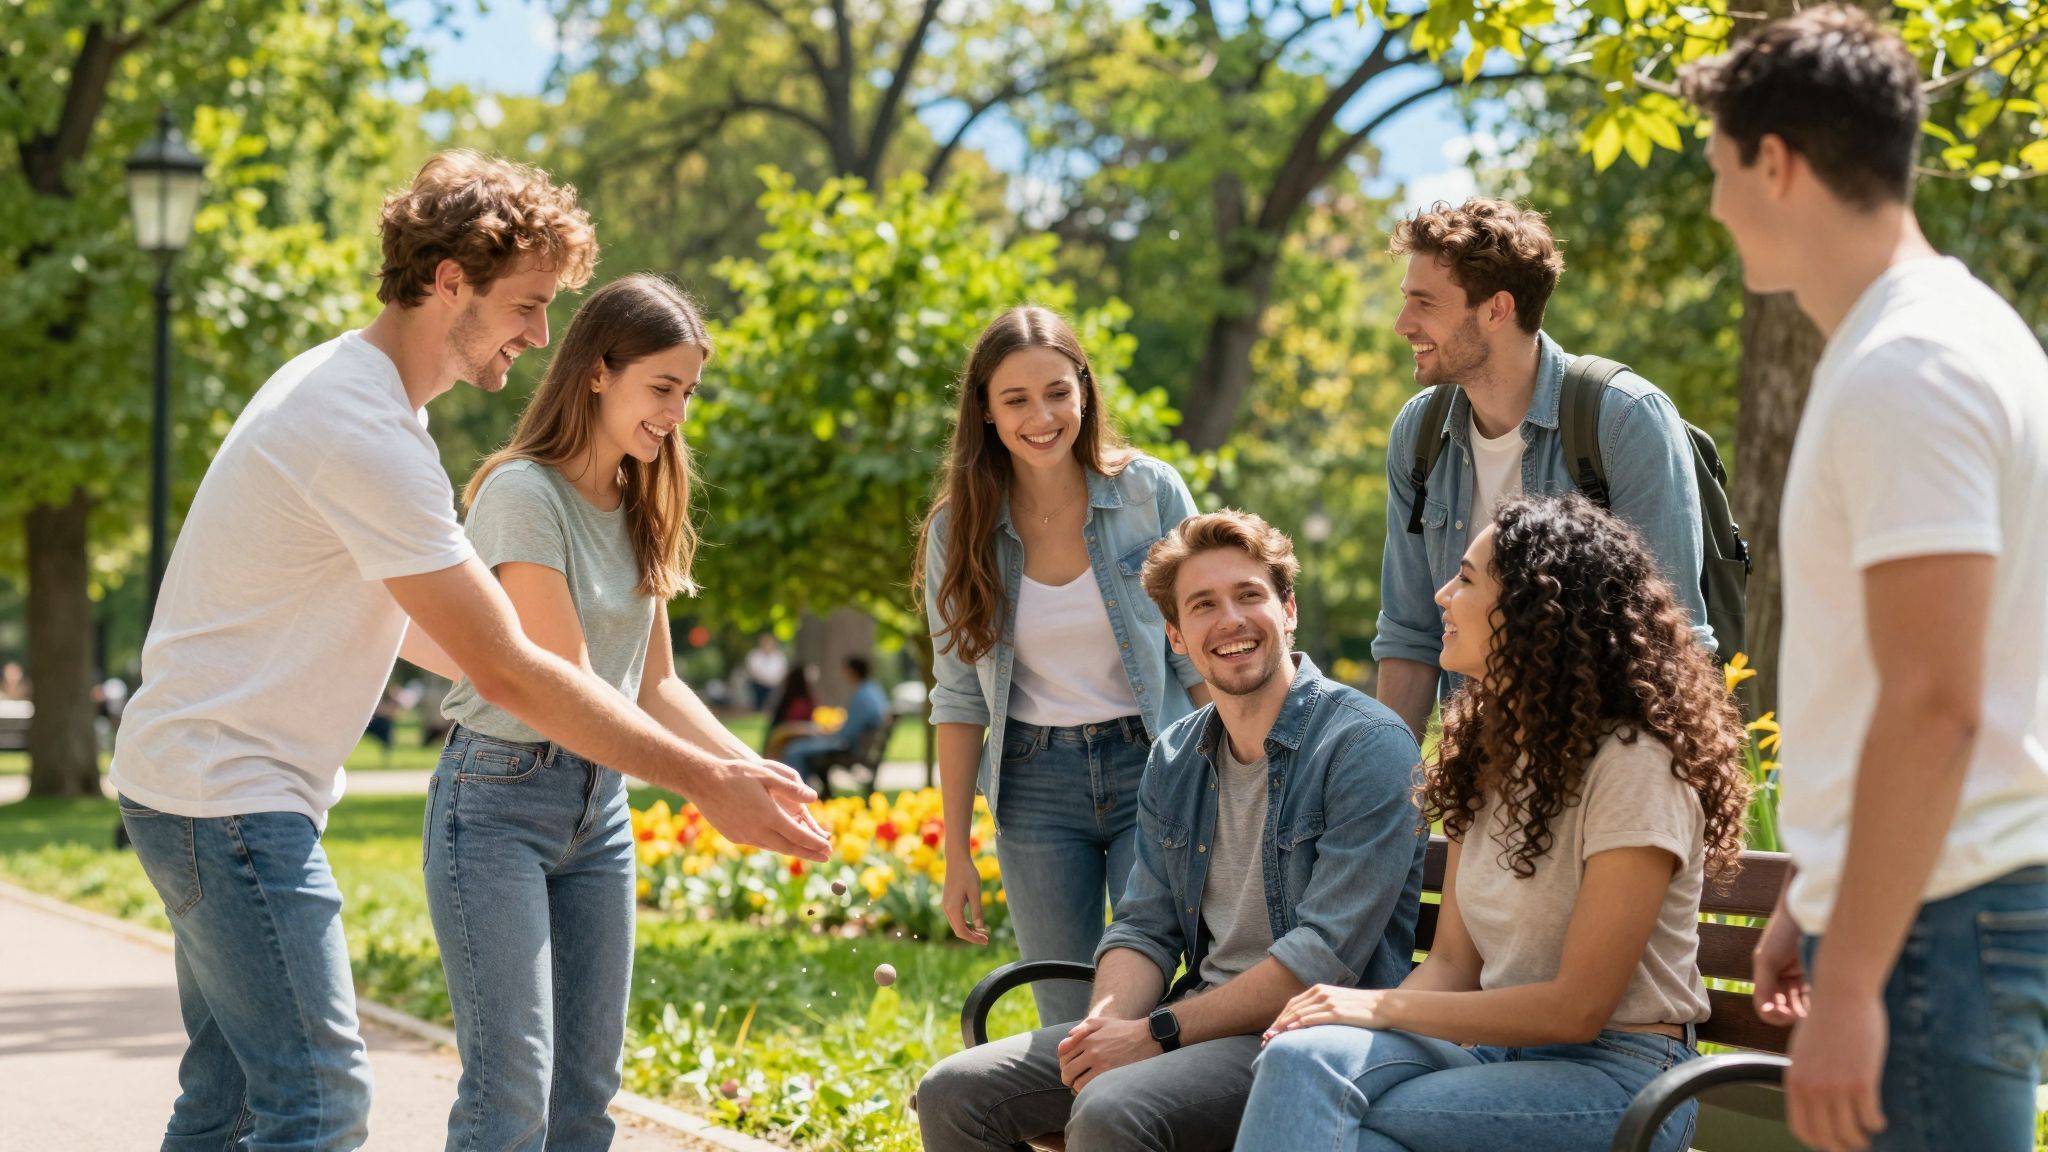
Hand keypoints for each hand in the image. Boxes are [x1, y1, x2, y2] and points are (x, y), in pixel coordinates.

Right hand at [687, 755, 830, 860]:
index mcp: (769, 816)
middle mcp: (757, 831)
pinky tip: (780, 843)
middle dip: (809, 853)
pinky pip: (760, 843)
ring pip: (774, 847)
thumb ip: (792, 788)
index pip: (798, 835)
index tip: (829, 849)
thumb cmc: (736, 774)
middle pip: (789, 847)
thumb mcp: (767, 774)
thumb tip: (814, 798)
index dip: (815, 843)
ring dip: (792, 850)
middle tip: (826, 858)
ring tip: (807, 852)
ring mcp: (744, 836)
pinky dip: (774, 845)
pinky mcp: (735, 837)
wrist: (702, 782)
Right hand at [941, 851, 987, 944]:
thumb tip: (980, 927)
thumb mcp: (975, 893)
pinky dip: (965, 924)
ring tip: (984, 932)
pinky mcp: (948, 903)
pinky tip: (976, 923)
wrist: (957, 860)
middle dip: (972, 937)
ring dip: (969, 931)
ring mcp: (946, 906)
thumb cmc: (968, 874)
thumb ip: (977, 911)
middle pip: (958, 931)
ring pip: (957, 925)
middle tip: (987, 938)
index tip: (986, 941)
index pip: (962, 931)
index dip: (974, 939)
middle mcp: (946, 909)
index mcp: (953, 908)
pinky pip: (956, 919)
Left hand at [1056, 1017, 1159, 1092]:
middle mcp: (1092, 1050)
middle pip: (1067, 1070)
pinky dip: (1086, 1091)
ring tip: (1083, 1085)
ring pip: (1076, 1082)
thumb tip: (1067, 1037)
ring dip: (1076, 1085)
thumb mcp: (1102, 1022)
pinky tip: (1092, 1089)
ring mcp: (1101, 1064)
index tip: (1071, 1066)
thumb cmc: (1124, 1030)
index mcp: (1087, 1038)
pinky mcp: (1111, 1075)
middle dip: (1067, 1076)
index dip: (1064, 1062)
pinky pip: (1090, 1089)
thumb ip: (1082, 1027)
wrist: (1148, 1038)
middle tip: (1073, 1079)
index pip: (1063, 1054)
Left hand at [1264, 984, 1389, 1042]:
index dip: (1279, 1018)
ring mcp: (1329, 1002)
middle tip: (1266, 1038)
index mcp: (1320, 990)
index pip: (1293, 1004)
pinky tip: (1291, 1031)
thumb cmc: (1360, 1009)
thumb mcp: (1337, 1003)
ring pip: (1300, 1013)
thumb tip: (1306, 1022)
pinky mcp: (1338, 1012)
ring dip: (1284, 1026)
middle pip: (1292, 1009)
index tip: (1270, 1031)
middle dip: (1277, 1024)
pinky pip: (1315, 1018)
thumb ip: (1321, 1009)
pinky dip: (1300, 1024)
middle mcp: (1322, 993)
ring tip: (1273, 1038)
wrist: (1383, 1006)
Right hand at [1751, 911, 1809, 1026]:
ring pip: (1800, 1005)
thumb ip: (1763, 985)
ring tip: (1814, 1013)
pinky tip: (1823, 1004)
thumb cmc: (1782, 933)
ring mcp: (1799, 977)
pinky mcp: (1816, 974)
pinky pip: (1814, 996)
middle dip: (1791, 1015)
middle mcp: (1781, 978)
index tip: (1788, 1015)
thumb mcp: (1767, 960)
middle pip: (1783, 1008)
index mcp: (1766, 976)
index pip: (1766, 1006)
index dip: (1774, 1015)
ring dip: (1805, 1012)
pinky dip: (1817, 1003)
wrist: (1807, 911)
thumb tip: (1765, 1011)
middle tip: (1803, 1016)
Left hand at [1784, 987, 1887, 1151]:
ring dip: (1861, 1139)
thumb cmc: (1826, 1018)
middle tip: (1855, 1144)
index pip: (1802, 1129)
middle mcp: (1812, 1089)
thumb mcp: (1804, 1050)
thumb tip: (1816, 1099)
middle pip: (1827, 1138)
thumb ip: (1807, 1076)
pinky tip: (1879, 1119)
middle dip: (1842, 1146)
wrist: (1841, 993)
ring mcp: (1836, 1087)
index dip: (1818, 1141)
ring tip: (1868, 1134)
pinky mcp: (1861, 1082)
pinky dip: (1876, 1123)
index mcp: (1795, 1081)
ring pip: (1850, 1133)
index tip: (1831, 1142)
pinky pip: (1870, 1118)